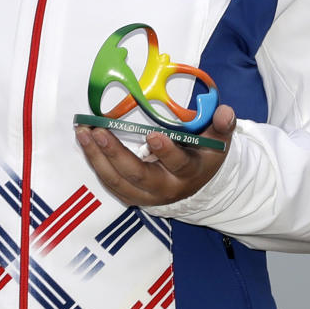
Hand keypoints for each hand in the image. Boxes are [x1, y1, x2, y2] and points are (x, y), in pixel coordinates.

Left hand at [75, 104, 236, 207]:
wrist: (198, 186)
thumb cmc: (204, 156)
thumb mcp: (217, 142)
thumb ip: (222, 126)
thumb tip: (226, 112)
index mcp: (188, 172)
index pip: (178, 164)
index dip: (166, 152)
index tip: (153, 135)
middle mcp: (165, 188)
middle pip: (138, 175)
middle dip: (116, 153)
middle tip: (98, 131)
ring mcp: (146, 195)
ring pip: (118, 181)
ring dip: (97, 157)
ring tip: (83, 134)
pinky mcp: (132, 197)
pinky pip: (110, 183)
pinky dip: (96, 164)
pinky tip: (85, 144)